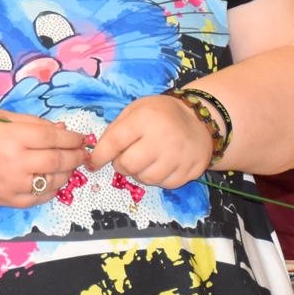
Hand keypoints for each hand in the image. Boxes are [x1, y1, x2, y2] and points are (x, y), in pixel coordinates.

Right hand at [0, 109, 87, 206]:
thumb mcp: (0, 117)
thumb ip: (33, 124)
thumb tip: (63, 131)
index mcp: (12, 137)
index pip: (54, 139)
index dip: (73, 138)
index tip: (81, 138)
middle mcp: (15, 163)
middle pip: (58, 160)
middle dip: (76, 156)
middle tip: (83, 153)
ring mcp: (12, 184)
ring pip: (53, 181)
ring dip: (68, 173)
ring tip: (69, 166)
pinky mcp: (7, 200)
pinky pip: (39, 198)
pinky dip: (52, 190)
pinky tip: (54, 181)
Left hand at [86, 94, 214, 188]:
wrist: (201, 120)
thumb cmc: (161, 114)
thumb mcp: (136, 110)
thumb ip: (116, 128)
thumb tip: (98, 152)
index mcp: (145, 119)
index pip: (114, 142)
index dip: (100, 156)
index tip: (93, 163)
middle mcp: (163, 138)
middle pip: (129, 166)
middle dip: (120, 165)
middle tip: (124, 158)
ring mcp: (179, 157)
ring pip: (146, 179)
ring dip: (139, 173)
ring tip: (144, 161)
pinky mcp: (191, 170)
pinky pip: (165, 184)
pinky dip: (158, 178)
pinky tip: (160, 165)